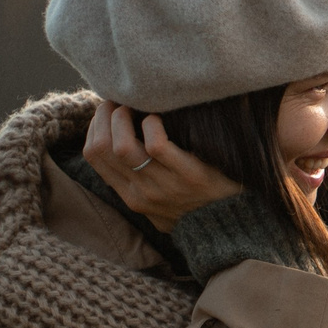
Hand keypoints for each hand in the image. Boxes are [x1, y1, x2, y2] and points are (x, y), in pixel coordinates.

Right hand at [81, 101, 241, 232]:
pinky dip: (152, 125)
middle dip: (105, 116)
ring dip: (124, 117)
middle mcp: (142, 193)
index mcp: (130, 195)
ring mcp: (165, 186)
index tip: (107, 112)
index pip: (93, 154)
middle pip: (102, 147)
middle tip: (119, 102)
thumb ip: (137, 179)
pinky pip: (157, 145)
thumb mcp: (159, 200)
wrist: (234, 225)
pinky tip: (159, 119)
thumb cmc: (195, 204)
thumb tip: (117, 140)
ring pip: (123, 146)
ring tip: (137, 107)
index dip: (95, 126)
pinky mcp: (190, 176)